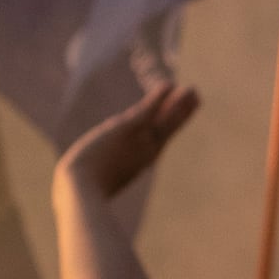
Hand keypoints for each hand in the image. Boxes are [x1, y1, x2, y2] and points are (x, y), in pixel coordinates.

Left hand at [56, 74, 198, 213]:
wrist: (82, 189)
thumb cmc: (84, 193)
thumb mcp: (95, 184)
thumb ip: (99, 182)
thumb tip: (84, 194)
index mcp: (140, 161)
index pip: (160, 138)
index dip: (172, 126)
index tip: (181, 117)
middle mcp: (146, 150)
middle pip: (170, 127)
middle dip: (183, 111)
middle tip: (196, 96)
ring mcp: (139, 139)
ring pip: (165, 118)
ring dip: (180, 103)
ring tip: (193, 90)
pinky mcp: (129, 127)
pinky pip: (149, 109)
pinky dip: (160, 98)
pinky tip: (169, 85)